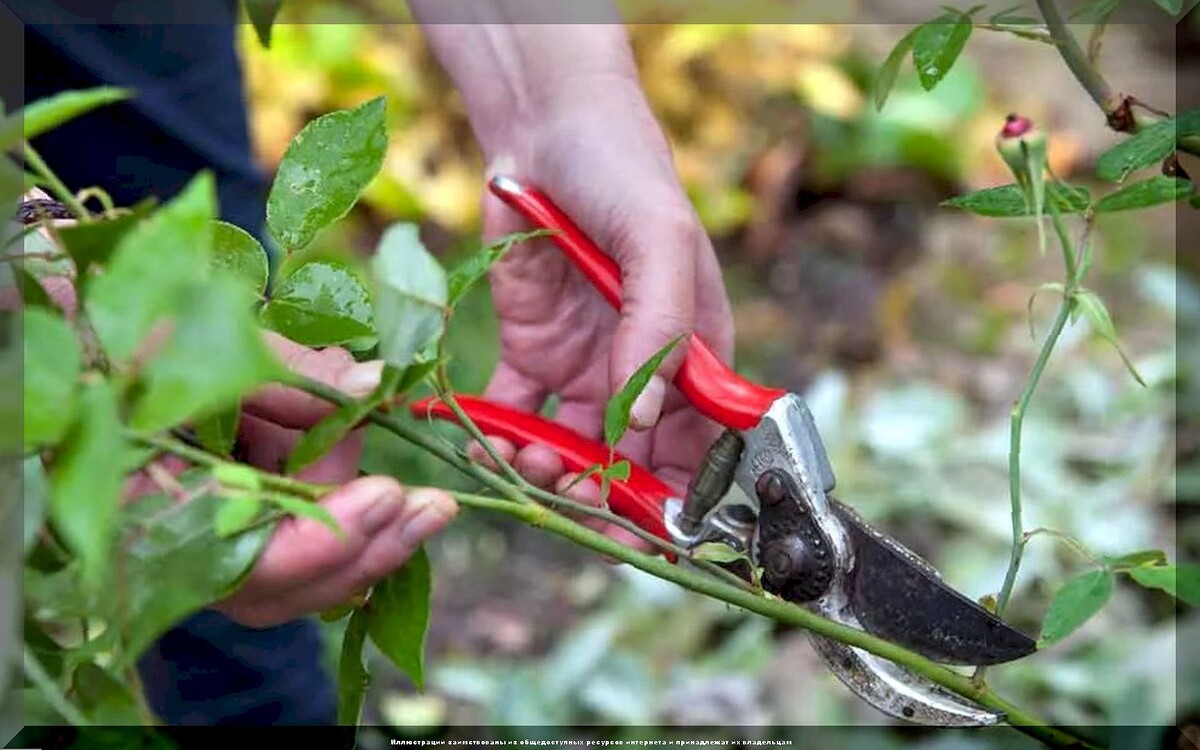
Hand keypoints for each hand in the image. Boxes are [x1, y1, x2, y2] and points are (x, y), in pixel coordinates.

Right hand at [13, 200, 457, 627]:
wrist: (75, 324)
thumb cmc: (123, 322)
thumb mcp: (204, 336)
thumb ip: (289, 372)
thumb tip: (377, 385)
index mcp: (131, 503)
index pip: (234, 561)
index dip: (316, 540)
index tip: (385, 494)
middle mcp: (160, 540)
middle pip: (272, 586)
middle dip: (361, 550)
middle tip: (434, 509)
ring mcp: (192, 538)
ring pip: (285, 575)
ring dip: (360, 540)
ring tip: (426, 505)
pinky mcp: (222, 522)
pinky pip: (285, 546)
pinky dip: (337, 523)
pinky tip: (388, 504)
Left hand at [470, 76, 734, 549]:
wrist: (543, 127)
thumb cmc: (622, 173)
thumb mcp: (658, 241)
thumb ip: (657, 329)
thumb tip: (644, 422)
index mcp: (690, 349)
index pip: (700, 440)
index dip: (684, 494)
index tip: (659, 535)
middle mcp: (638, 367)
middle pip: (633, 458)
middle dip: (609, 496)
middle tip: (579, 513)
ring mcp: (581, 364)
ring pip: (569, 446)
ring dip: (550, 470)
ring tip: (527, 464)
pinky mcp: (526, 350)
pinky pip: (510, 410)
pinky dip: (494, 434)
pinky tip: (481, 444)